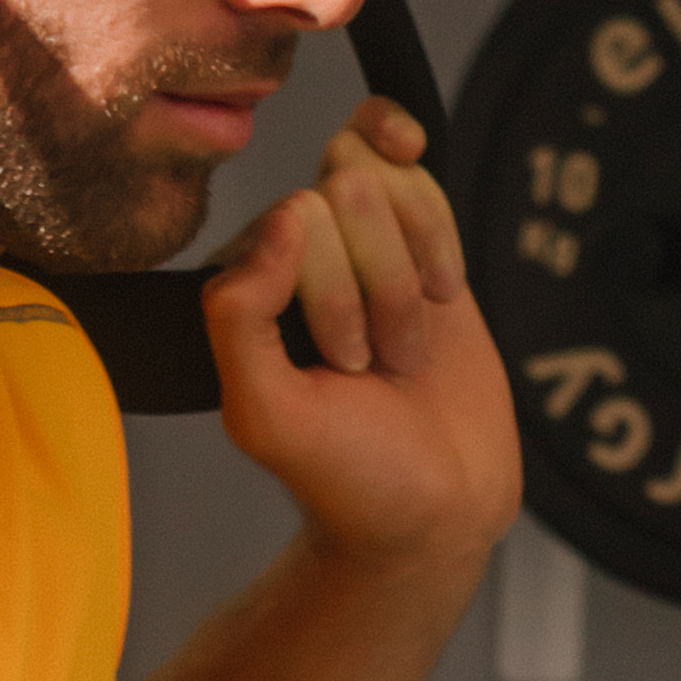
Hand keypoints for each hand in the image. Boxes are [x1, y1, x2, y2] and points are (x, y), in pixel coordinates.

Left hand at [200, 100, 516, 603]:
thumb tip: (283, 219)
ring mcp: (352, 239)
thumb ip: (239, 319)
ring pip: (387, 178)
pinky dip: (441, 237)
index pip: (293, 219)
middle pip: (346, 190)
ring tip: (406, 339)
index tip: (348, 367)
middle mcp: (289, 254)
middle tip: (380, 361)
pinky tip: (441, 294)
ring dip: (411, 269)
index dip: (334, 291)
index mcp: (240, 289)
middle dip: (381, 283)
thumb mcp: (268, 417)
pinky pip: (419, 178)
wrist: (437, 503)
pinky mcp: (409, 238)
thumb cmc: (348, 471)